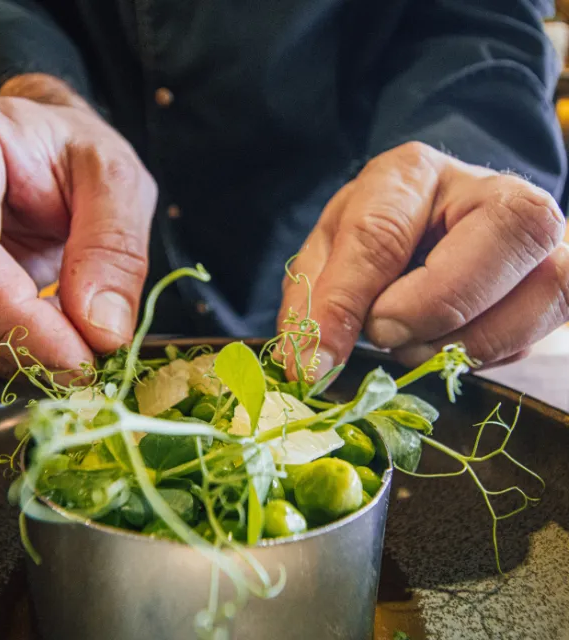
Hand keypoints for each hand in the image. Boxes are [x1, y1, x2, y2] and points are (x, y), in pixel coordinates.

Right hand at [0, 74, 156, 375]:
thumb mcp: (115, 176)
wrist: (34, 146)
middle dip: (8, 345)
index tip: (76, 360)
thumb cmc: (67, 149)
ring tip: (58, 330)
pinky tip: (26, 328)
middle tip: (80, 357)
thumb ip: (115, 248)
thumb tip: (101, 331)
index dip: (13, 320)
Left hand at [281, 142, 567, 377]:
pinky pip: (538, 333)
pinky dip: (483, 353)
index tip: (316, 358)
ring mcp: (548, 236)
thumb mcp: (332, 254)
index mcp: (414, 174)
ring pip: (541, 291)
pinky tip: (447, 339)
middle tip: (384, 333)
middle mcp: (496, 190)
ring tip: (413, 340)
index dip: (346, 302)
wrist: (435, 229)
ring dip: (460, 342)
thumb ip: (317, 299)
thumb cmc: (378, 236)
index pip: (382, 232)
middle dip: (432, 306)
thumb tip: (308, 364)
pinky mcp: (566, 282)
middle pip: (503, 233)